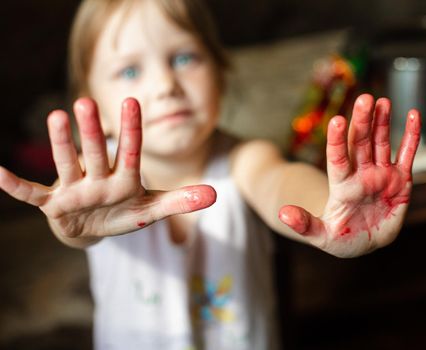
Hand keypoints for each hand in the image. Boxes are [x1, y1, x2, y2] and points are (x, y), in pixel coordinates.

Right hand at [0, 98, 215, 243]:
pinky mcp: (55, 203)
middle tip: (84, 102)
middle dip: (91, 132)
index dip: (131, 128)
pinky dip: (16, 186)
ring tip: (55, 116)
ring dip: (60, 145)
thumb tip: (214, 194)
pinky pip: (33, 194)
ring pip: (67, 164)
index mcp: (125, 177)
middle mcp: (98, 177)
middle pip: (96, 153)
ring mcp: (76, 188)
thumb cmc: (125, 213)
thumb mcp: (152, 209)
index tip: (131, 100)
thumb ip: (180, 200)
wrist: (97, 229)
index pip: (130, 150)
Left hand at [279, 94, 420, 257]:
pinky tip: (413, 115)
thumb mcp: (321, 235)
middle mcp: (361, 175)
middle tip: (365, 98)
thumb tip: (282, 214)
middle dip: (362, 121)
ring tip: (382, 100)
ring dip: (382, 122)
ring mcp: (381, 175)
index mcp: (342, 186)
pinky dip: (412, 136)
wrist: (364, 242)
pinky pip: (407, 154)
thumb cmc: (340, 239)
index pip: (338, 158)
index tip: (337, 121)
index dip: (338, 141)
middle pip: (361, 144)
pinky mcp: (401, 180)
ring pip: (382, 143)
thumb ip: (304, 224)